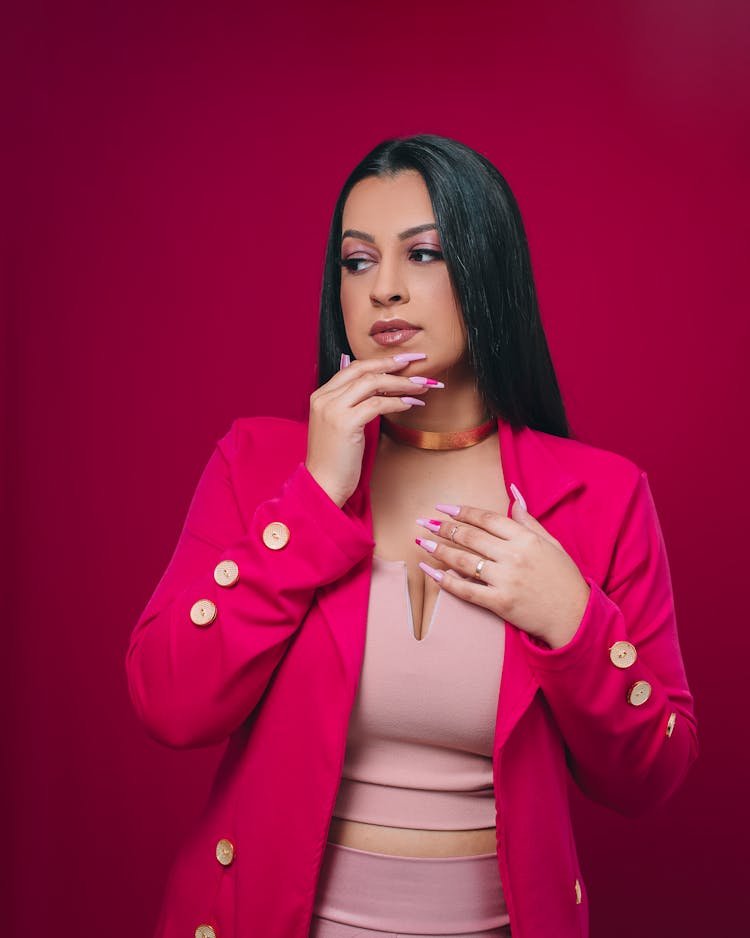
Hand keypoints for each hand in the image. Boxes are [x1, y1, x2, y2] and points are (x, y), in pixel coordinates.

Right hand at [305, 352, 443, 507]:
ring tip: (420, 387)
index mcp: (321, 396)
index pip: (353, 368)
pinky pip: (377, 404)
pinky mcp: (345, 423)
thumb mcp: (339, 425)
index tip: (401, 361)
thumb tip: (380, 390)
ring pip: (372, 383)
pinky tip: (411, 404)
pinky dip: (397, 402)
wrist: (323, 484)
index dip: (379, 362)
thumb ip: (351, 405)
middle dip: (393, 364)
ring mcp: (333, 409)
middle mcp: (324, 398)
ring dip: (401, 383)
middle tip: (416, 363)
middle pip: (363, 370)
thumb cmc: (335, 460)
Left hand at [416, 490, 590, 648]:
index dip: (462, 512)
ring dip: (440, 550)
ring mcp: (506, 580)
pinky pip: (467, 590)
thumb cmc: (564, 578)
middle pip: (470, 537)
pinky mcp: (500, 603)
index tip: (442, 508)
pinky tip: (432, 573)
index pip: (487, 519)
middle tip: (424, 522)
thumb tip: (513, 495)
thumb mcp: (551, 543)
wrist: (575, 616)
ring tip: (423, 543)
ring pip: (464, 561)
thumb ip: (528, 520)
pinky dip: (446, 581)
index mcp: (526, 539)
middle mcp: (514, 556)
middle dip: (444, 528)